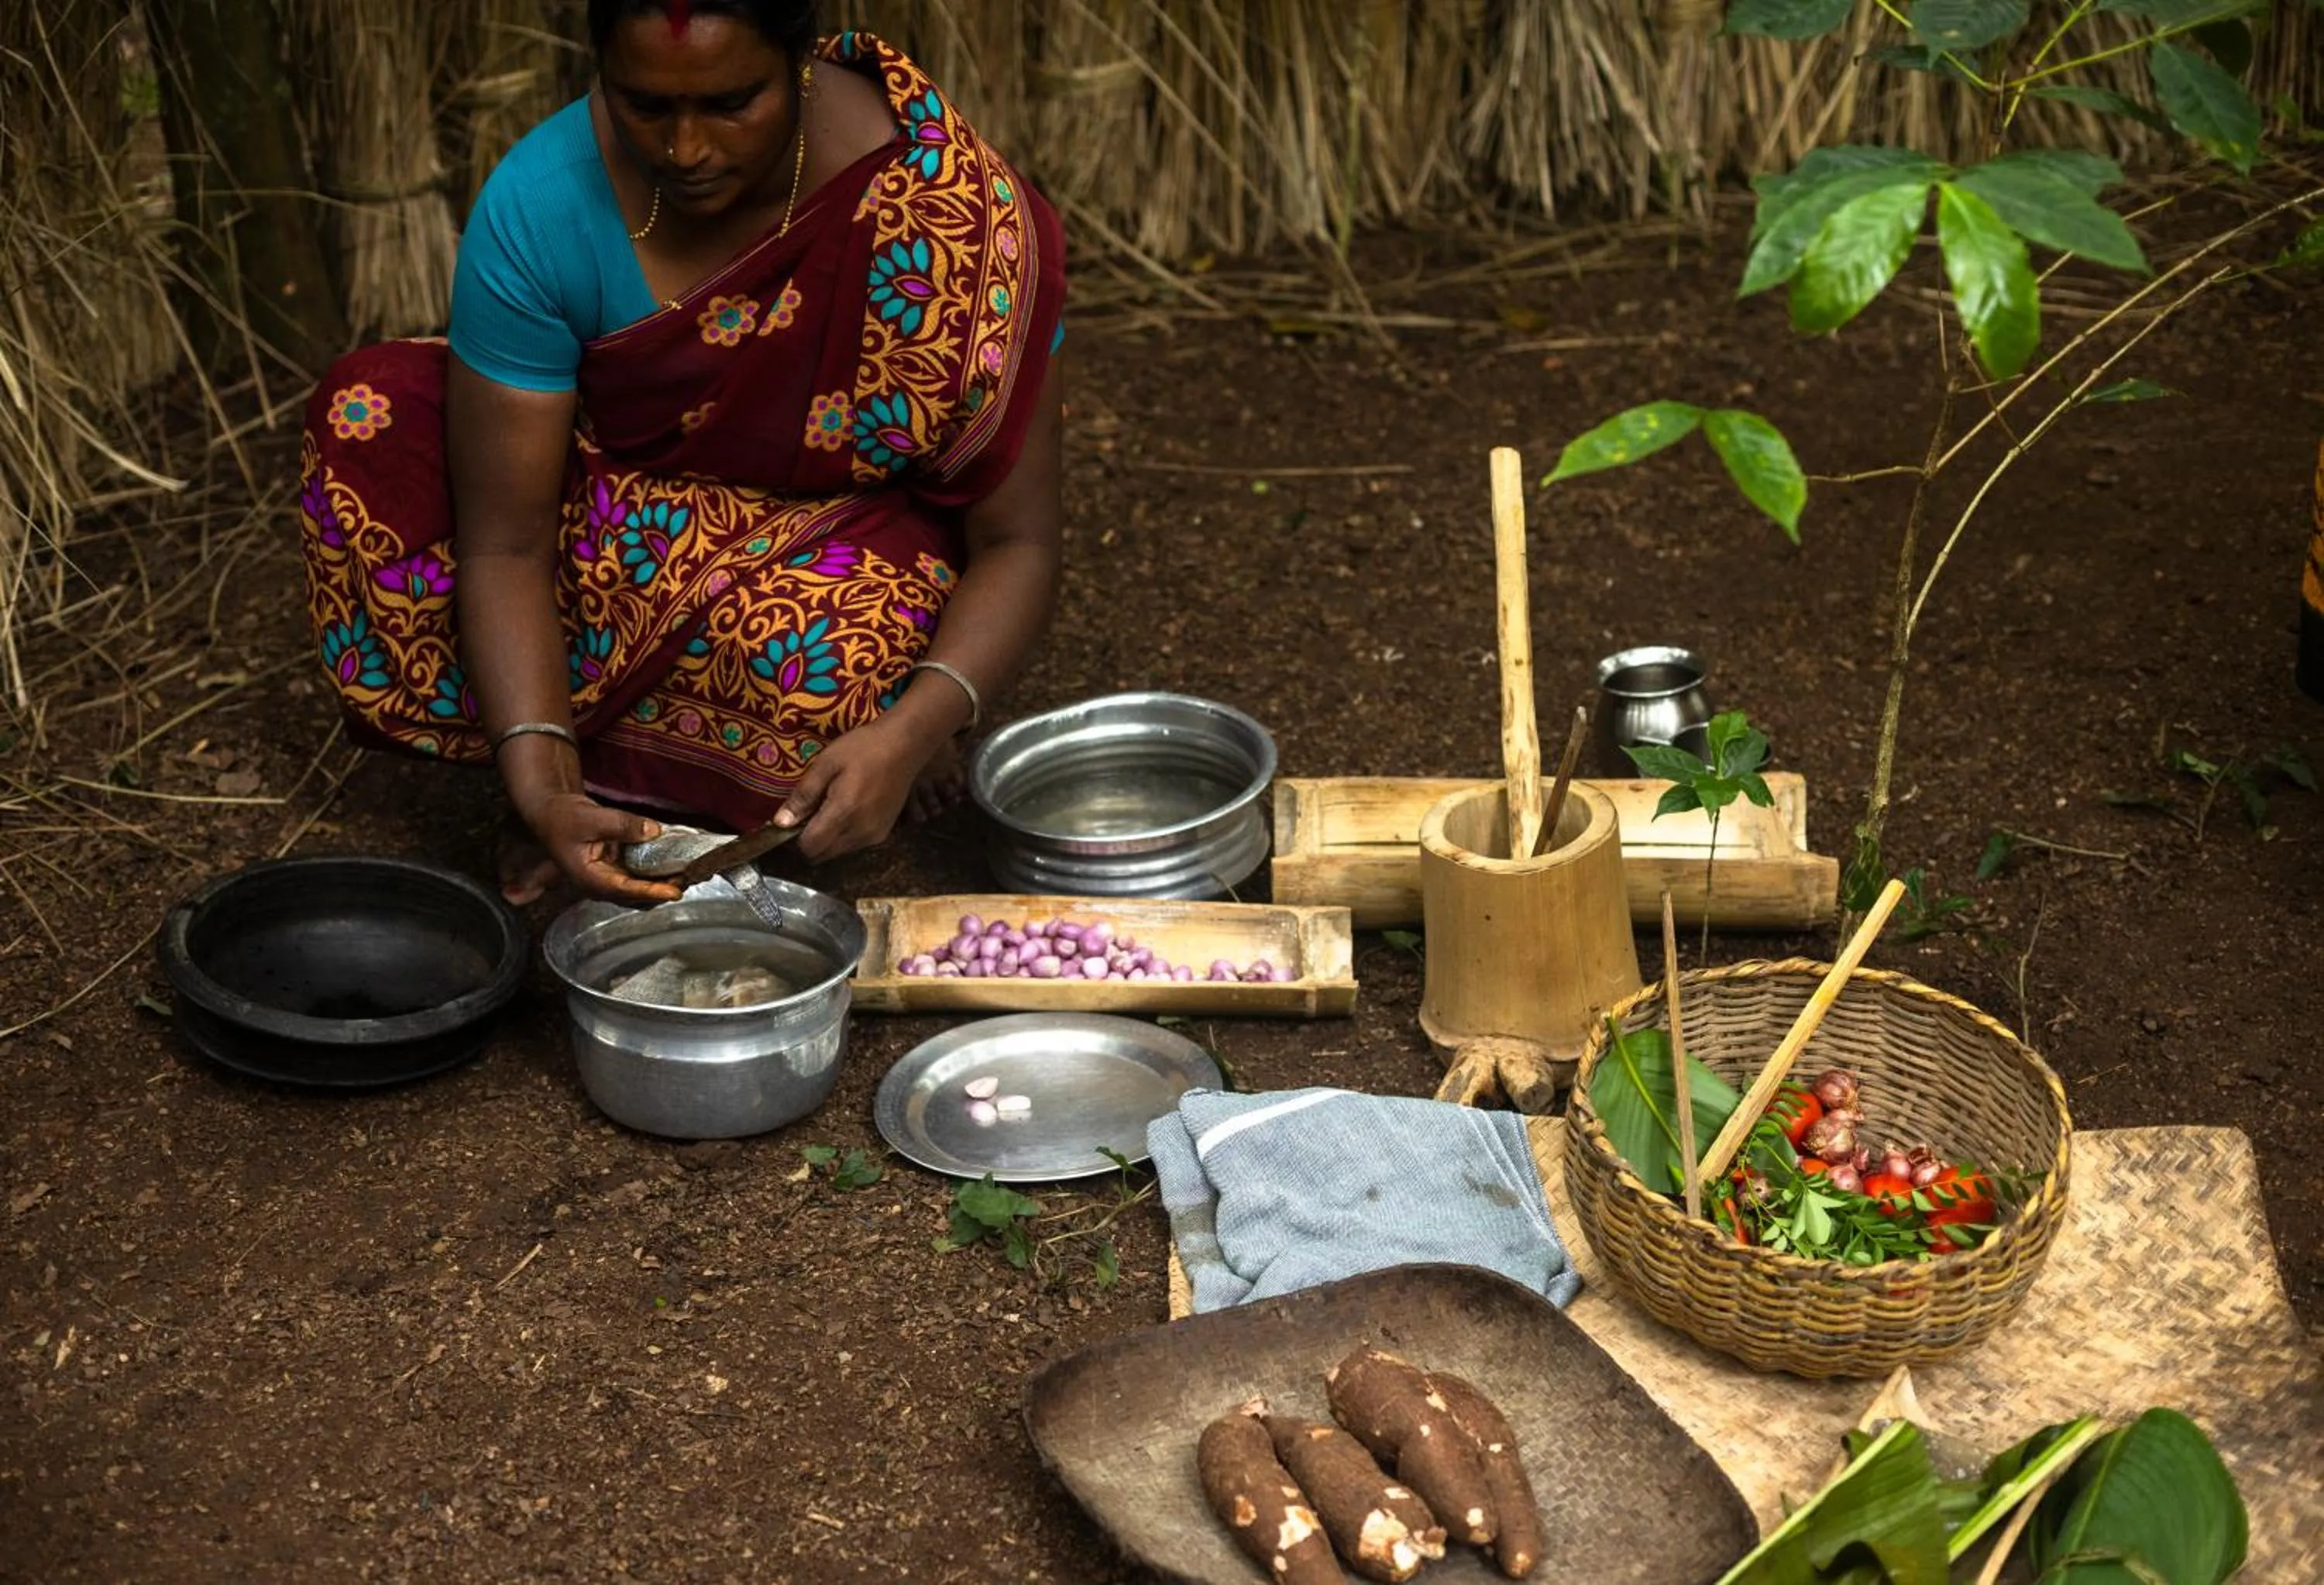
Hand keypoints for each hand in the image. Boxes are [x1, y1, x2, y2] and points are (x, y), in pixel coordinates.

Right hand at [520, 790, 682, 905]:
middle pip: (637, 895)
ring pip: (641, 887)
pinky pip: (640, 874)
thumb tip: (653, 831)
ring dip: (663, 882)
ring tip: (689, 873)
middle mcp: (601, 883)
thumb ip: (622, 825)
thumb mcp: (591, 818)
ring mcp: (611, 877)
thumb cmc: (563, 819)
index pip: (625, 890)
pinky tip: (675, 863)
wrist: (553, 814)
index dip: (651, 892)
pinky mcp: (618, 867)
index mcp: (589, 879)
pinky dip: (657, 871)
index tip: (675, 892)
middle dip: (663, 889)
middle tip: (690, 879)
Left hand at [774, 717, 930, 862]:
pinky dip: (843, 837)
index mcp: (843, 813)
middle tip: (807, 814)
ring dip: (826, 840)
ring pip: (838, 853)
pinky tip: (847, 812)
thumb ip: (803, 795)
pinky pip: (854, 846)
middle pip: (822, 855)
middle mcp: (860, 832)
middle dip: (809, 842)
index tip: (790, 822)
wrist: (905, 746)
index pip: (809, 848)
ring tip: (828, 810)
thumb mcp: (826, 763)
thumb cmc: (863, 749)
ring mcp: (874, 836)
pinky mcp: (884, 834)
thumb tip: (781, 822)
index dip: (794, 840)